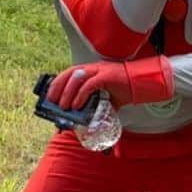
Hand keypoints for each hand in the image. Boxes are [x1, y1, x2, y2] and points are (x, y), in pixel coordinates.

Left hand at [47, 56, 172, 108]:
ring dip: (67, 93)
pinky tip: (76, 105)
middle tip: (52, 102)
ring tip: (63, 106)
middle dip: (57, 87)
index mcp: (91, 70)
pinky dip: (80, 96)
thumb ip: (96, 107)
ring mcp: (99, 71)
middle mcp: (93, 68)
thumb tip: (87, 123)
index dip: (57, 83)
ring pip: (76, 78)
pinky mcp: (106, 77)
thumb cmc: (125, 90)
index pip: (68, 73)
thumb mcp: (106, 99)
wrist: (141, 84)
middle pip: (68, 73)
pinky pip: (88, 85)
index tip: (50, 96)